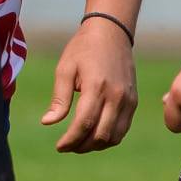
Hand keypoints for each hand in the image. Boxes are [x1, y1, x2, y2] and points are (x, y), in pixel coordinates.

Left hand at [44, 15, 137, 150]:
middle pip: (101, 135)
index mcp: (97, 87)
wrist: (111, 34)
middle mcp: (117, 97)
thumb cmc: (83, 49)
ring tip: (78, 144)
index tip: (58, 147)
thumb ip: (59, 98)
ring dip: (96, 145)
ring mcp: (129, 101)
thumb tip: (47, 123)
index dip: (70, 139)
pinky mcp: (134, 102)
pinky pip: (123, 129)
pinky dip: (109, 138)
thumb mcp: (65, 69)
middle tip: (66, 147)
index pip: (84, 123)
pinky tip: (93, 136)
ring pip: (115, 136)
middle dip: (82, 146)